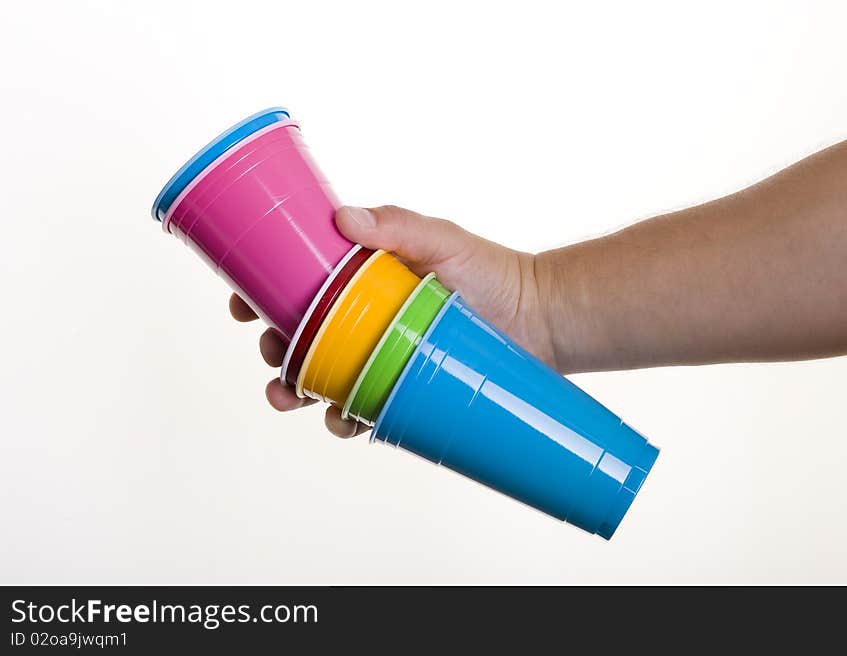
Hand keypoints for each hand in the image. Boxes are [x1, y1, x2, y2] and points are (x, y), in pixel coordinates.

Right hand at [230, 205, 554, 436]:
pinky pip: (359, 410)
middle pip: (298, 336)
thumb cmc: (491, 272)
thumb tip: (343, 218)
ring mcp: (379, 359)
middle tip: (270, 348)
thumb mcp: (443, 239)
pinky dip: (342, 418)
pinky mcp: (399, 392)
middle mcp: (363, 321)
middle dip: (271, 346)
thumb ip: (399, 226)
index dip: (259, 293)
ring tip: (289, 393)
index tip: (238, 300)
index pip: (298, 285)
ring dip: (292, 389)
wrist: (539, 320)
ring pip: (319, 379)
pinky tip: (340, 416)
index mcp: (361, 281)